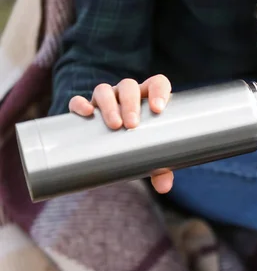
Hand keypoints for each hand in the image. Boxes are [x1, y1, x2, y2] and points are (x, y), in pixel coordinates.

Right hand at [68, 74, 174, 192]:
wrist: (113, 150)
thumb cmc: (139, 148)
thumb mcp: (150, 157)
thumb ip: (161, 170)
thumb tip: (164, 187)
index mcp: (148, 98)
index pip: (157, 83)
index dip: (159, 91)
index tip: (158, 109)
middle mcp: (126, 95)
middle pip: (129, 87)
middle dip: (130, 104)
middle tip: (132, 124)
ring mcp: (105, 100)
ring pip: (104, 90)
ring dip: (109, 105)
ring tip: (114, 125)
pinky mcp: (85, 110)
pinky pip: (78, 102)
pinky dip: (80, 104)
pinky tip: (85, 112)